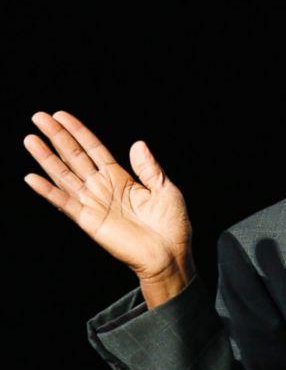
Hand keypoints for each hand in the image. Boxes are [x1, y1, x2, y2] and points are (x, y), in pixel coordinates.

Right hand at [22, 111, 194, 307]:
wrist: (170, 254)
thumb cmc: (172, 225)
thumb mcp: (165, 189)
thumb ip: (149, 167)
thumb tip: (138, 143)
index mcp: (122, 179)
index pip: (94, 149)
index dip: (78, 132)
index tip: (61, 115)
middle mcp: (103, 189)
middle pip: (75, 157)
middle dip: (57, 137)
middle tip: (38, 117)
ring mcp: (94, 204)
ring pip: (65, 176)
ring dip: (47, 158)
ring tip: (30, 139)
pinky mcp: (89, 222)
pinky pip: (65, 203)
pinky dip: (48, 191)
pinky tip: (32, 178)